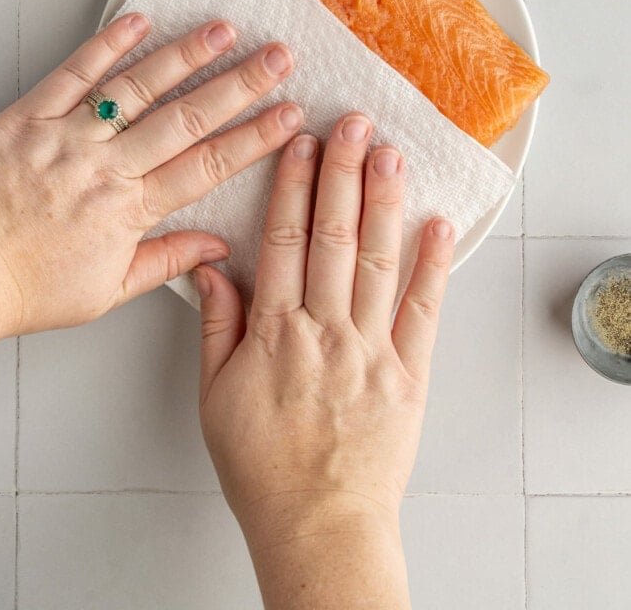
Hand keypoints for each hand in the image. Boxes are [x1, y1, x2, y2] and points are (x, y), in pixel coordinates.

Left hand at [0, 13, 301, 374]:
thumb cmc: (23, 288)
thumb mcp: (105, 291)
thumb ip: (165, 262)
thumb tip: (216, 249)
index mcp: (128, 212)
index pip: (206, 166)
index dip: (254, 138)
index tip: (288, 117)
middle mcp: (104, 168)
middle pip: (185, 119)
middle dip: (239, 85)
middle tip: (277, 58)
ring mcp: (66, 138)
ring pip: (137, 88)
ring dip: (185, 56)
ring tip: (223, 30)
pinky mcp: (28, 117)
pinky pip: (73, 74)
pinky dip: (105, 45)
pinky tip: (139, 22)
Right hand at [197, 114, 453, 609]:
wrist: (318, 526)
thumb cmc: (262, 467)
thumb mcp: (215, 398)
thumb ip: (216, 327)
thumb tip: (211, 268)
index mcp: (274, 332)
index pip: (284, 240)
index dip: (294, 185)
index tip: (302, 142)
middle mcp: (324, 329)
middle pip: (334, 236)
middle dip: (344, 172)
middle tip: (353, 123)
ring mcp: (371, 349)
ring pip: (379, 261)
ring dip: (385, 202)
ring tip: (391, 153)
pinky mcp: (409, 373)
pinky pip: (423, 310)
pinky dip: (432, 265)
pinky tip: (437, 224)